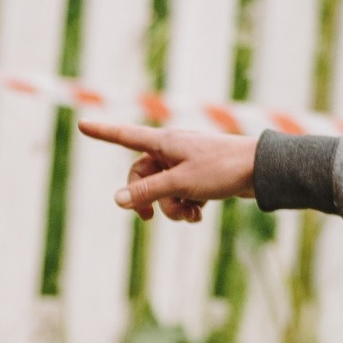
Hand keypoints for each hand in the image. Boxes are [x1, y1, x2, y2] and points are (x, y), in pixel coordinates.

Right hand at [74, 116, 259, 222]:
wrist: (261, 170)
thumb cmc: (221, 169)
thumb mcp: (181, 183)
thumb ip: (149, 191)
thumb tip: (118, 199)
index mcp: (164, 142)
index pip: (125, 136)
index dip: (103, 132)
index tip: (82, 125)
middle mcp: (172, 149)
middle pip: (142, 175)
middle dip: (147, 198)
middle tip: (149, 218)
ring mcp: (186, 163)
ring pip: (163, 189)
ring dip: (172, 207)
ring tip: (192, 215)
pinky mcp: (200, 176)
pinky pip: (181, 193)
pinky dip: (187, 205)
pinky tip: (201, 213)